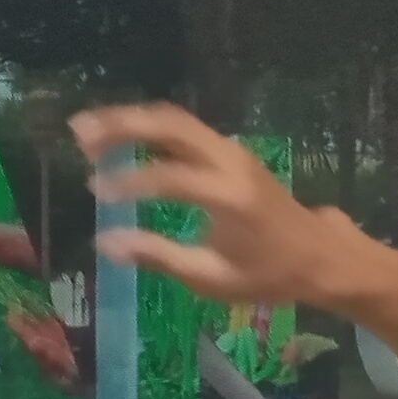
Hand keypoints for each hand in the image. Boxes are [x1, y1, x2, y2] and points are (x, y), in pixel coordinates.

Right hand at [72, 102, 374, 312]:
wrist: (319, 255)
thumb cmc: (267, 274)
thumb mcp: (211, 277)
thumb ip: (158, 256)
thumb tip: (105, 242)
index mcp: (230, 197)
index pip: (170, 178)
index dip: (129, 182)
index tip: (94, 189)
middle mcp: (231, 162)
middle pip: (171, 126)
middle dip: (122, 125)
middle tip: (78, 133)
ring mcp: (232, 151)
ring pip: (176, 120)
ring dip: (132, 120)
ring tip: (88, 131)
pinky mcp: (230, 151)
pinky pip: (185, 128)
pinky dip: (150, 127)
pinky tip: (120, 138)